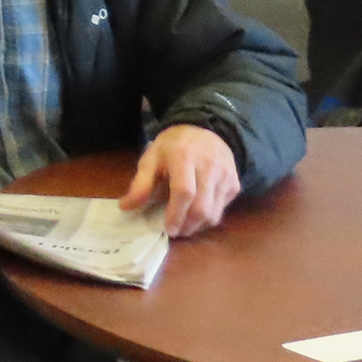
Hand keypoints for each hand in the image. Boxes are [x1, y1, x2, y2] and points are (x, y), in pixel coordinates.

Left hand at [120, 124, 240, 237]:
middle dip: (187, 225)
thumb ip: (140, 183)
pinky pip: (222, 209)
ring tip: (184, 226)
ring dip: (198, 225)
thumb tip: (126, 207)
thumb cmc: (173, 146)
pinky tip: (196, 214)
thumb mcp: (152, 157)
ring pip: (214, 212)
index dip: (176, 214)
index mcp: (184, 157)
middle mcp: (209, 166)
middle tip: (175, 232)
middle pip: (201, 207)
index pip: (184, 191)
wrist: (205, 129)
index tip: (167, 229)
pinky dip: (208, 218)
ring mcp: (226, 176)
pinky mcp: (235, 184)